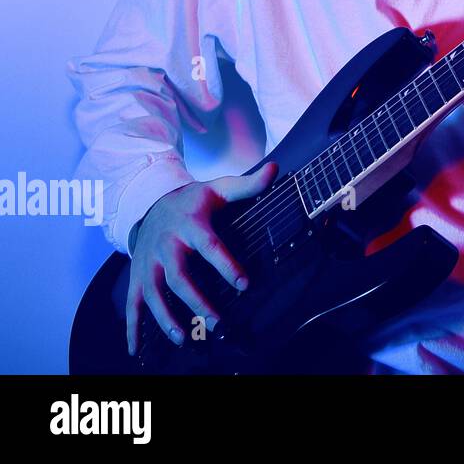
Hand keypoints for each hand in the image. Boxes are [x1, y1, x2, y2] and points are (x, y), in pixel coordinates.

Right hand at [125, 163, 276, 355]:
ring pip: (153, 294)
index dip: (227, 266)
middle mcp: (166, 246)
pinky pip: (131, 305)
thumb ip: (248, 184)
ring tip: (184, 338)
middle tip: (218, 323)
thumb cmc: (194, 201)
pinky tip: (137, 350)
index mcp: (190, 226)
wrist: (150, 203)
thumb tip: (276, 170)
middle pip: (179, 277)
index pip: (210, 247)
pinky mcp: (136, 277)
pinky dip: (133, 328)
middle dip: (197, 301)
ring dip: (166, 318)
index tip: (245, 284)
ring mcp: (148, 264)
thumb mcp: (219, 188)